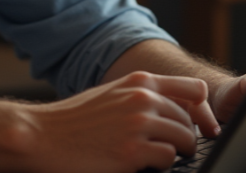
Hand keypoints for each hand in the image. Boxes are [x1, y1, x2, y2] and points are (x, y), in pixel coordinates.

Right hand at [27, 71, 209, 172]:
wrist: (44, 135)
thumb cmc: (76, 120)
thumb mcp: (112, 95)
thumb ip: (142, 96)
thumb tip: (178, 110)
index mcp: (139, 81)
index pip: (194, 89)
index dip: (201, 111)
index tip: (198, 126)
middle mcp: (142, 97)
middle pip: (190, 121)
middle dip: (183, 138)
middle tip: (163, 147)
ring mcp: (139, 123)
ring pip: (185, 140)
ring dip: (173, 152)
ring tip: (151, 156)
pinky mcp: (133, 151)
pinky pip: (169, 159)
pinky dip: (160, 165)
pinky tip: (139, 163)